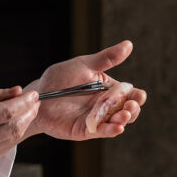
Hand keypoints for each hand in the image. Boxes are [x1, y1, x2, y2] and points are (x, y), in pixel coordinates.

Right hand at [0, 84, 39, 163]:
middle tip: (35, 101)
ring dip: (24, 123)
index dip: (23, 103)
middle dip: (28, 113)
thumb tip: (16, 91)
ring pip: (13, 139)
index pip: (6, 113)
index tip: (32, 94)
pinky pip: (5, 146)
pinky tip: (17, 122)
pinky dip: (14, 133)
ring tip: (29, 110)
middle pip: (14, 128)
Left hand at [25, 39, 146, 141]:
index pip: (130, 94)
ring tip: (124, 115)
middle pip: (128, 110)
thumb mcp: (84, 65)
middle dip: (133, 109)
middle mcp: (106, 106)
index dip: (137, 96)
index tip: (139, 95)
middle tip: (130, 106)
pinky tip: (117, 127)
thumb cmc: (60, 78)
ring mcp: (97, 119)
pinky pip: (102, 131)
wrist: (38, 95)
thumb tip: (128, 45)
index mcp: (108, 90)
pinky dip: (111, 130)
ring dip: (124, 120)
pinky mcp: (86, 129)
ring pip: (117, 122)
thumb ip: (106, 58)